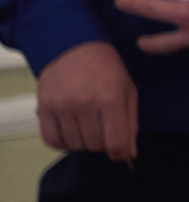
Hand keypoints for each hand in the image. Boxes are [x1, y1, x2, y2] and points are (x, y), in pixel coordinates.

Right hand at [36, 42, 137, 159]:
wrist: (74, 47)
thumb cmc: (107, 70)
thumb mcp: (128, 91)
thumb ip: (130, 124)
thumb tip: (128, 155)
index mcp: (111, 99)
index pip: (116, 143)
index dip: (121, 154)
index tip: (121, 153)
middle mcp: (85, 103)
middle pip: (95, 146)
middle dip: (103, 144)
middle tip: (104, 131)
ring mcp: (62, 106)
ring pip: (75, 145)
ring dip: (84, 143)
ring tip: (88, 128)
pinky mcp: (44, 107)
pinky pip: (51, 140)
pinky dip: (63, 142)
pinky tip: (71, 131)